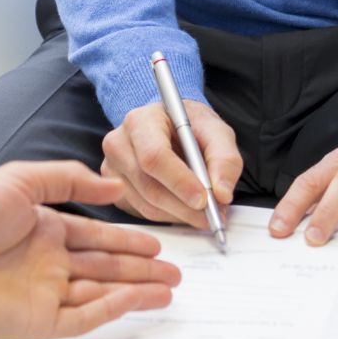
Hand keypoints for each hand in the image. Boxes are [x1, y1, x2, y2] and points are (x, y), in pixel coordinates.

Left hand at [0, 160, 180, 338]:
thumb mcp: (21, 179)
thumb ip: (70, 180)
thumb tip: (114, 185)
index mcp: (43, 228)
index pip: (95, 236)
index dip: (127, 239)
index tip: (157, 242)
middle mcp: (47, 261)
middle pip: (105, 266)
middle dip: (141, 268)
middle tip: (174, 270)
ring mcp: (45, 293)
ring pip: (102, 292)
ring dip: (136, 290)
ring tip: (169, 288)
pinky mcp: (39, 321)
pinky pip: (84, 316)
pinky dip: (113, 308)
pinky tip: (136, 298)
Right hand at [102, 98, 242, 228]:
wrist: (170, 126)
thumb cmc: (189, 126)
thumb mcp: (216, 131)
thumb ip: (225, 158)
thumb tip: (222, 193)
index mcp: (141, 121)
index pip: (154, 156)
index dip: (180, 181)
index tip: (204, 199)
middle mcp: (119, 144)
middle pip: (149, 185)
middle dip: (185, 206)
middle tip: (213, 215)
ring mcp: (113, 170)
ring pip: (147, 205)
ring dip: (181, 215)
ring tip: (207, 212)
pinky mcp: (115, 191)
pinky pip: (143, 213)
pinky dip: (170, 216)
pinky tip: (186, 208)